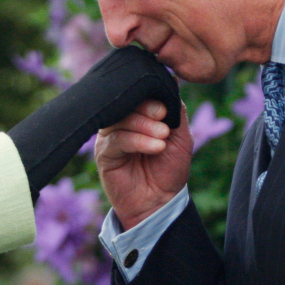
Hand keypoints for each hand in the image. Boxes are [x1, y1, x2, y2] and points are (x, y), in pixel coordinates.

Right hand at [96, 101, 192, 229]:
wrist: (160, 201)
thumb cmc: (169, 168)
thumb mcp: (181, 136)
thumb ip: (176, 110)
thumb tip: (170, 83)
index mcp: (138, 114)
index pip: (138, 93)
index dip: (151, 96)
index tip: (166, 108)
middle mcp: (121, 121)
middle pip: (127, 102)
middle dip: (148, 109)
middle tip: (164, 119)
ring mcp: (110, 136)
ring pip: (121, 118)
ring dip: (145, 126)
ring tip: (162, 137)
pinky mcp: (104, 153)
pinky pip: (117, 139)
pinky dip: (137, 140)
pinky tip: (155, 147)